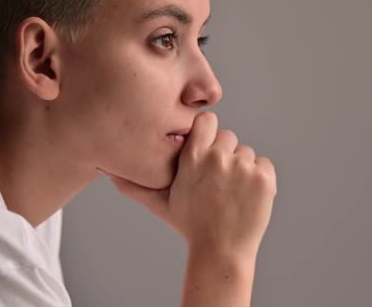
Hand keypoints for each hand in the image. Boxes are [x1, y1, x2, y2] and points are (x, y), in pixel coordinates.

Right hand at [103, 111, 277, 257]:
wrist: (221, 251)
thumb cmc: (191, 225)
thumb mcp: (161, 202)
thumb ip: (136, 184)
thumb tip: (107, 172)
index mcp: (193, 157)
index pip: (207, 120)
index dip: (208, 133)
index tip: (206, 148)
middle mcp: (218, 157)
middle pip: (228, 137)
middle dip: (224, 154)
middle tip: (217, 181)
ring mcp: (243, 167)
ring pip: (246, 153)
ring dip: (242, 168)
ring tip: (231, 193)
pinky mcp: (263, 178)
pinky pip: (264, 165)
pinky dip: (259, 178)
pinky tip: (246, 196)